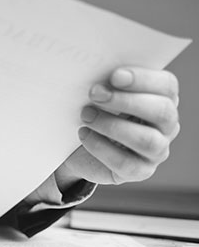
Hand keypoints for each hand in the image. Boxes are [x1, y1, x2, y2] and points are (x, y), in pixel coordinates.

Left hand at [57, 66, 179, 188]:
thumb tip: (97, 74)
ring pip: (147, 140)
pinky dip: (101, 148)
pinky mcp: (140, 171)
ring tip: (86, 115)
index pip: (167, 86)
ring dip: (112, 125)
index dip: (143, 79)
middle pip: (162, 111)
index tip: (114, 76)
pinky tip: (84, 135)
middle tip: (94, 93)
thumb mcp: (101, 95)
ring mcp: (157, 151)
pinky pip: (126, 163)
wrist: (79, 148)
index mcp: (162, 98)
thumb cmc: (95, 112)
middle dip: (126, 101)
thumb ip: (107, 83)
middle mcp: (166, 125)